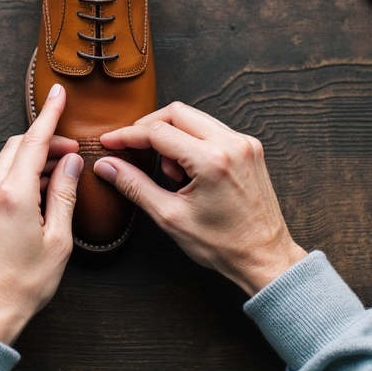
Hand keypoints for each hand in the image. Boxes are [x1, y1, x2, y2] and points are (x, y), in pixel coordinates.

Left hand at [0, 83, 82, 344]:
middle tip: (72, 148)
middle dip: (45, 140)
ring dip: (33, 160)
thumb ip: (64, 193)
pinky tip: (40, 194)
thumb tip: (71, 162)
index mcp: (13, 193)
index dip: (50, 115)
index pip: (34, 141)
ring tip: (61, 173)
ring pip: (6, 164)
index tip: (58, 93)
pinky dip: (21, 178)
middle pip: (17, 147)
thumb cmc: (27, 282)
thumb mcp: (59, 237)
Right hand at [95, 102, 306, 295]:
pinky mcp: (250, 148)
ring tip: (171, 174)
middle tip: (133, 151)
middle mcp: (232, 144)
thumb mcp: (170, 217)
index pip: (157, 132)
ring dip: (172, 136)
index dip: (127, 135)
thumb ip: (135, 186)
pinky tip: (188, 171)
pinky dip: (192, 141)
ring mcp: (244, 143)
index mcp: (212, 160)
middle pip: (176, 113)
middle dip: (148, 129)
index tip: (109, 142)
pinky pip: (211, 129)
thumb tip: (107, 166)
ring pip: (194, 118)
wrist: (265, 257)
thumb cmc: (223, 245)